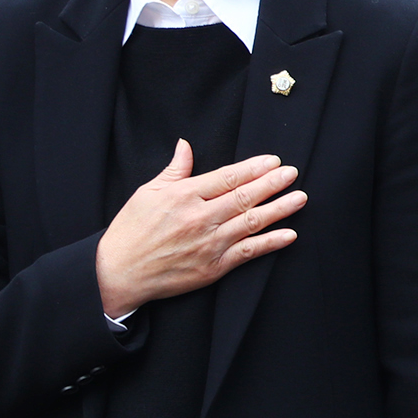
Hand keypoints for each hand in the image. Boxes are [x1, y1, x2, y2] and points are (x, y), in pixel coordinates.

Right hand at [94, 141, 305, 319]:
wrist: (118, 273)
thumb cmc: (131, 231)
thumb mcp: (147, 193)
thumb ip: (173, 170)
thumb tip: (186, 145)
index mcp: (183, 196)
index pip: (227, 177)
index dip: (253, 168)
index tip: (273, 160)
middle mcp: (199, 218)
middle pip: (243, 197)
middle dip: (272, 183)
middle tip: (292, 173)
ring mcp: (208, 244)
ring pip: (251, 222)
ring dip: (279, 209)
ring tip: (300, 197)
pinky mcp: (213, 267)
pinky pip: (248, 252)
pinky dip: (271, 243)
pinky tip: (290, 234)